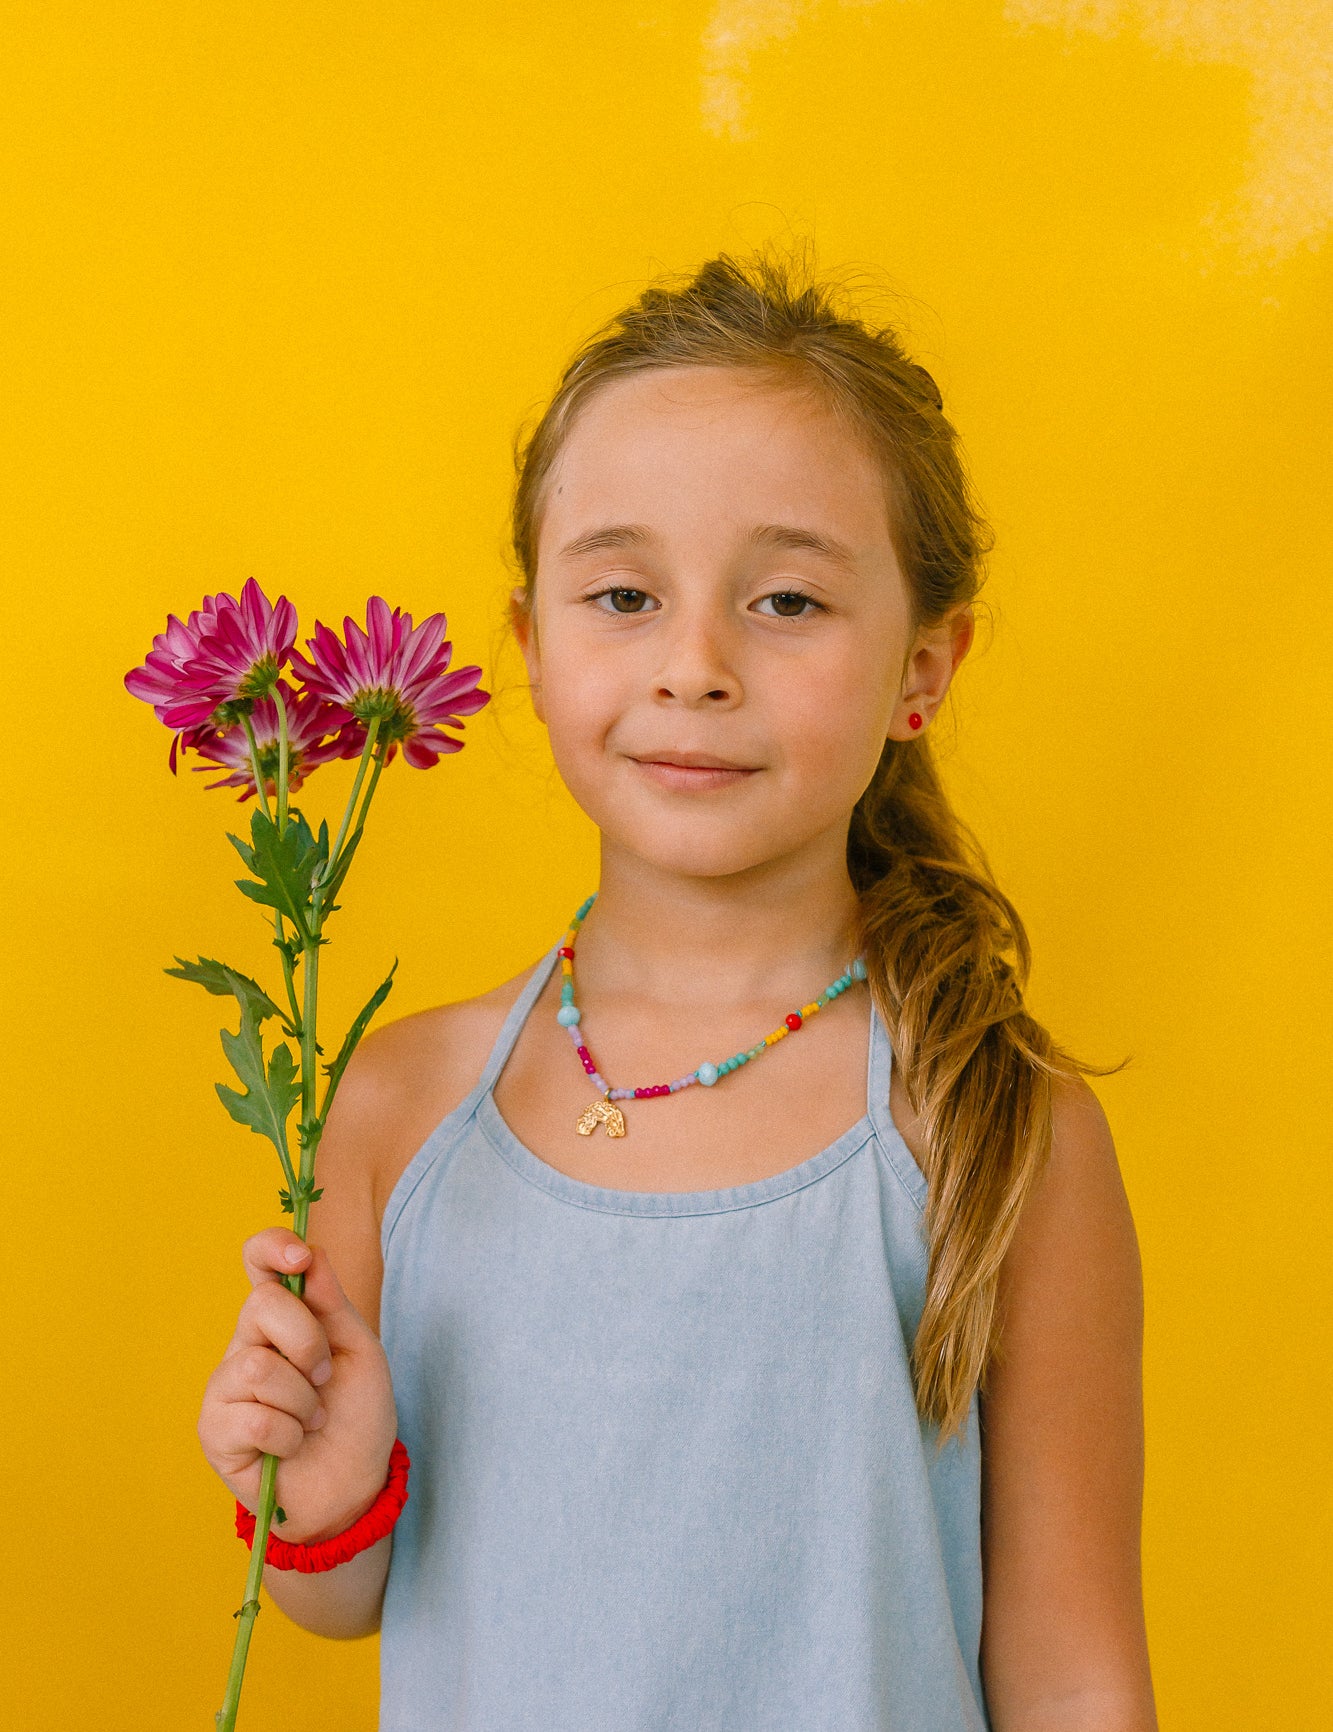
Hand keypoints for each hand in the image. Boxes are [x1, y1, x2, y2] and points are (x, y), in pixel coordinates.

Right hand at [198, 1227, 398, 1543]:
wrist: (352, 1488)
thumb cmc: (356, 1418)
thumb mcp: (360, 1354)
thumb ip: (334, 1306)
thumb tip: (311, 1256)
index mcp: (284, 1318)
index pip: (259, 1262)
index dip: (272, 1246)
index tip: (300, 1259)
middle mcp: (247, 1343)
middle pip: (261, 1305)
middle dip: (308, 1342)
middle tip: (324, 1378)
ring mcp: (225, 1386)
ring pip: (256, 1365)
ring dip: (302, 1400)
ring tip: (311, 1421)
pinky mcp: (214, 1430)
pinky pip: (252, 1417)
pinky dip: (288, 1435)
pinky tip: (290, 1447)